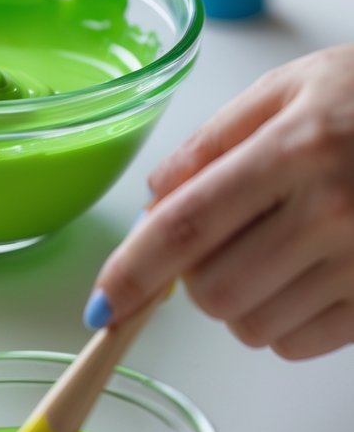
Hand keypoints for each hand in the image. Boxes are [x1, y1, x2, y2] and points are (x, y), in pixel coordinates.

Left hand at [84, 45, 353, 359]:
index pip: (187, 227)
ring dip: (238, 299)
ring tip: (272, 247)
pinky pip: (300, 345)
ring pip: (252, 325)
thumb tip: (153, 196)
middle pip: (213, 290)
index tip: (101, 303)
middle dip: (192, 278)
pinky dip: (281, 322)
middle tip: (218, 238)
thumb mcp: (293, 86)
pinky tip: (303, 274)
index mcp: (295, 149)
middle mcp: (330, 211)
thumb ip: (214, 139)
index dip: (133, 270)